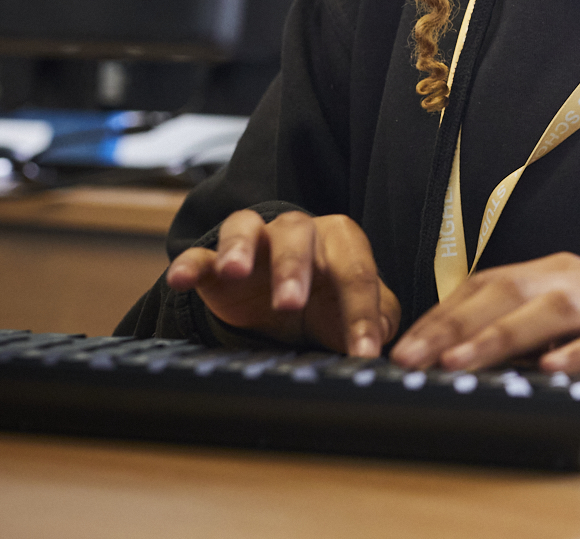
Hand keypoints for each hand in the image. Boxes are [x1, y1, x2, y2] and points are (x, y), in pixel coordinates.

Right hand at [165, 209, 399, 358]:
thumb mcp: (355, 314)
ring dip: (239, 248)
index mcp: (340, 242)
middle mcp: (297, 233)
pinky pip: (198, 254)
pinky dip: (189, 262)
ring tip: (234, 271)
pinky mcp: (214, 264)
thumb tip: (397, 347)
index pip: (355, 271)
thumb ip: (379, 322)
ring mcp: (252, 242)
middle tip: (290, 304)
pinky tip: (182, 278)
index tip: (363, 351)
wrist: (284, 305)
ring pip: (244, 228)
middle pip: (297, 235)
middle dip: (293, 267)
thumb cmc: (328, 303)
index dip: (361, 313)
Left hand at [389, 252, 579, 376]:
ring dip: (505, 335)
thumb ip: (513, 333)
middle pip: (514, 289)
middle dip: (458, 325)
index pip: (488, 284)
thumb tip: (446, 358)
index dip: (443, 315)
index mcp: (554, 273)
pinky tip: (553, 368)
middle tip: (417, 359)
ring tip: (464, 361)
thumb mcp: (558, 326)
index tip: (404, 349)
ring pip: (558, 308)